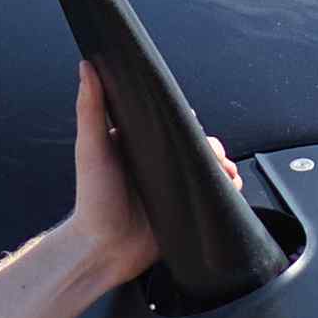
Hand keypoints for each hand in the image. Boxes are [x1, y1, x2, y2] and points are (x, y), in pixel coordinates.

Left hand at [64, 63, 236, 296]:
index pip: (169, 123)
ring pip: (209, 170)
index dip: (186, 121)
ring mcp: (173, 188)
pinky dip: (227, 192)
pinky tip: (230, 190)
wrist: (104, 251)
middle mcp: (157, 164)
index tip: (193, 122)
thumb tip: (87, 66)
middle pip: (196, 146)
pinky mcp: (184, 211)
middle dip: (212, 148)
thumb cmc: (93, 199)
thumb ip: (91, 108)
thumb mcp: (91, 148)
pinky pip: (213, 197)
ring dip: (224, 168)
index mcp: (138, 144)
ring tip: (226, 174)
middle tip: (214, 156)